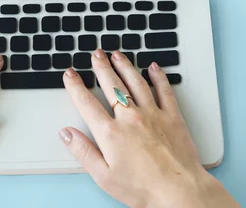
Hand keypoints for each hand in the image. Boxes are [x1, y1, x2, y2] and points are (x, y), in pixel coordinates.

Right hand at [59, 49, 238, 207]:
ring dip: (124, 66)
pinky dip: (158, 77)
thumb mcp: (104, 176)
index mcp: (111, 133)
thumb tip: (66, 133)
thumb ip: (83, 152)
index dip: (75, 86)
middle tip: (95, 54)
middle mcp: (130, 118)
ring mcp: (152, 114)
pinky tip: (153, 67)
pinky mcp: (172, 117)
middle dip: (101, 67)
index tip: (70, 74)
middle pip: (111, 85)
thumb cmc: (143, 189)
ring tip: (117, 54)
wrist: (179, 192)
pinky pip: (164, 90)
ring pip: (135, 82)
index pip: (87, 103)